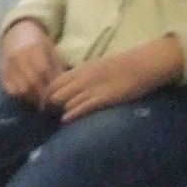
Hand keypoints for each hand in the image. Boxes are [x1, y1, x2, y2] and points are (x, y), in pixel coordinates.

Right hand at [0, 20, 67, 105]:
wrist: (16, 35)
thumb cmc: (39, 44)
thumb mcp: (51, 50)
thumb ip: (56, 67)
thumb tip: (62, 88)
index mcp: (33, 48)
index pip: (42, 70)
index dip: (49, 85)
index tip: (55, 95)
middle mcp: (17, 57)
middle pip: (30, 82)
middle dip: (41, 95)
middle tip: (47, 103)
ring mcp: (7, 65)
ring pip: (19, 89)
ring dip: (30, 98)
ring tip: (38, 100)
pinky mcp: (1, 73)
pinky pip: (9, 90)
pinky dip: (19, 96)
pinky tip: (27, 95)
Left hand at [47, 36, 185, 122]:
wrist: (142, 65)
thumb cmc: (123, 66)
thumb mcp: (98, 67)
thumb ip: (85, 76)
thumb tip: (74, 87)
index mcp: (81, 69)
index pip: (55, 82)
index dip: (46, 93)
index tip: (44, 103)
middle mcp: (83, 78)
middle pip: (56, 93)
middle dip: (49, 104)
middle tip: (47, 114)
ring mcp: (91, 88)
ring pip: (65, 101)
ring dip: (59, 111)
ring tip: (55, 119)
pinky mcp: (102, 98)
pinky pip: (81, 108)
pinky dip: (71, 115)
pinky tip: (65, 120)